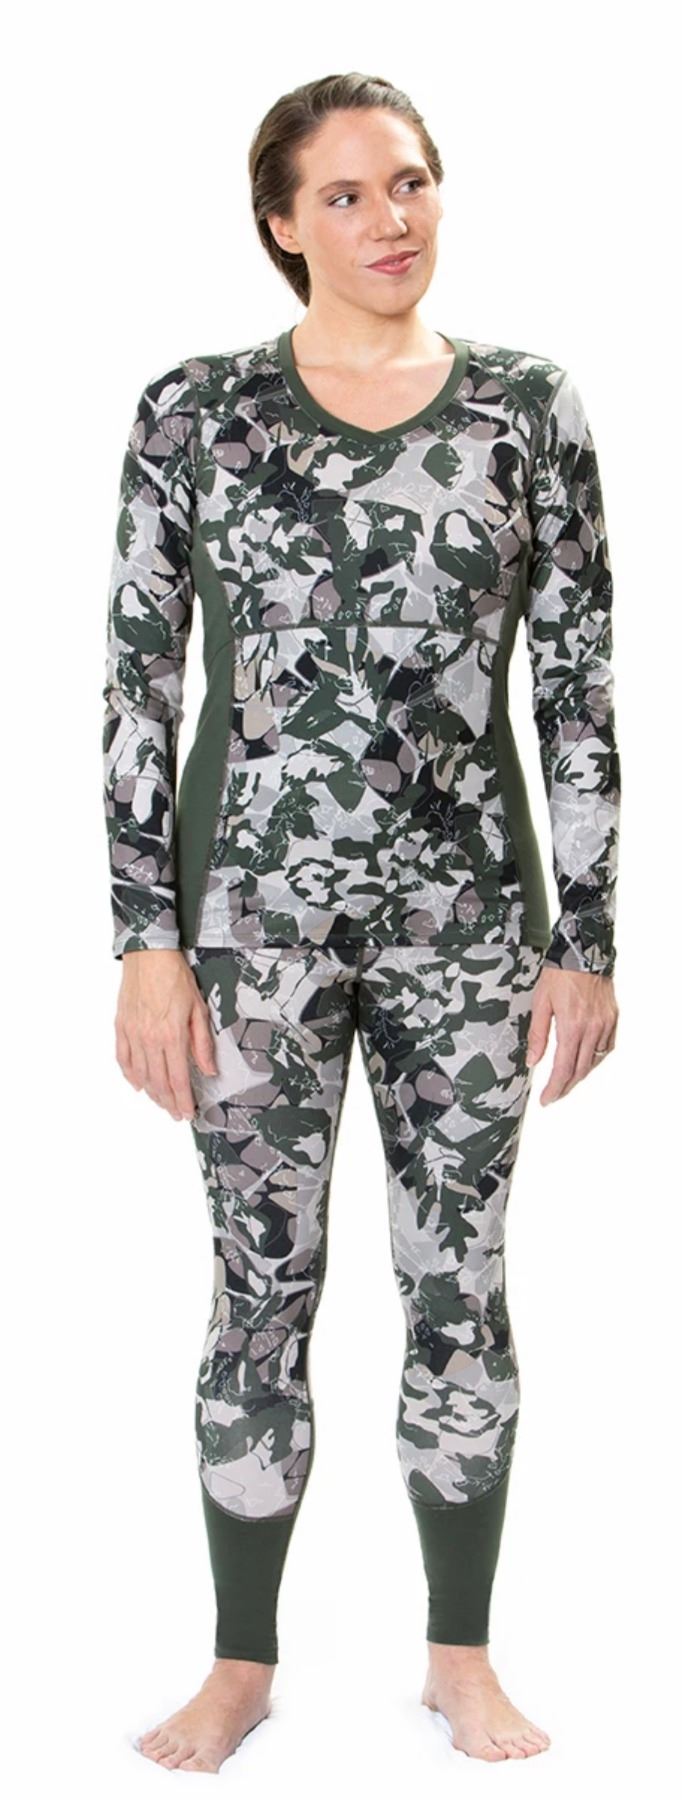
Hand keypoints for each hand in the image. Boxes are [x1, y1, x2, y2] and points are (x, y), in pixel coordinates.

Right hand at [114, 949, 217, 1120]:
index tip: (187, 1112)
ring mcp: (133, 1034)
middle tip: (175, 1113)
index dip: (183, 1100)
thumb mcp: (198, 1009)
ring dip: (152, 1093)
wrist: (149, 955)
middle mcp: (150, 1039)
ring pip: (141, 1075)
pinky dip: (130, 1075)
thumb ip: (202, 1043)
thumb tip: (208, 1069)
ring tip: (161, 1103)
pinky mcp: (122, 1027)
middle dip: (168, 1102)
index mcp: (172, 1036)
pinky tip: (138, 1084)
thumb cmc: (175, 977)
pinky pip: (123, 1058)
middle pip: (159, 1082)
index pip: (177, 1079)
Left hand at [526, 964, 618, 1103]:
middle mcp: (592, 1029)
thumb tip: (533, 1060)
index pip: (563, 1069)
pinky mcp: (612, 1018)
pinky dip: (595, 1058)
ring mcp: (605, 1024)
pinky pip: (607, 1047)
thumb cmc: (560, 974)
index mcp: (572, 1027)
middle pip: (580, 1070)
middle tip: (553, 1095)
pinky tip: (586, 1060)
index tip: (546, 1099)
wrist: (584, 952)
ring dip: (580, 1074)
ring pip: (594, 1061)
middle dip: (566, 1087)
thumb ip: (538, 1034)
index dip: (554, 1088)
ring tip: (566, 1080)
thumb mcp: (540, 1002)